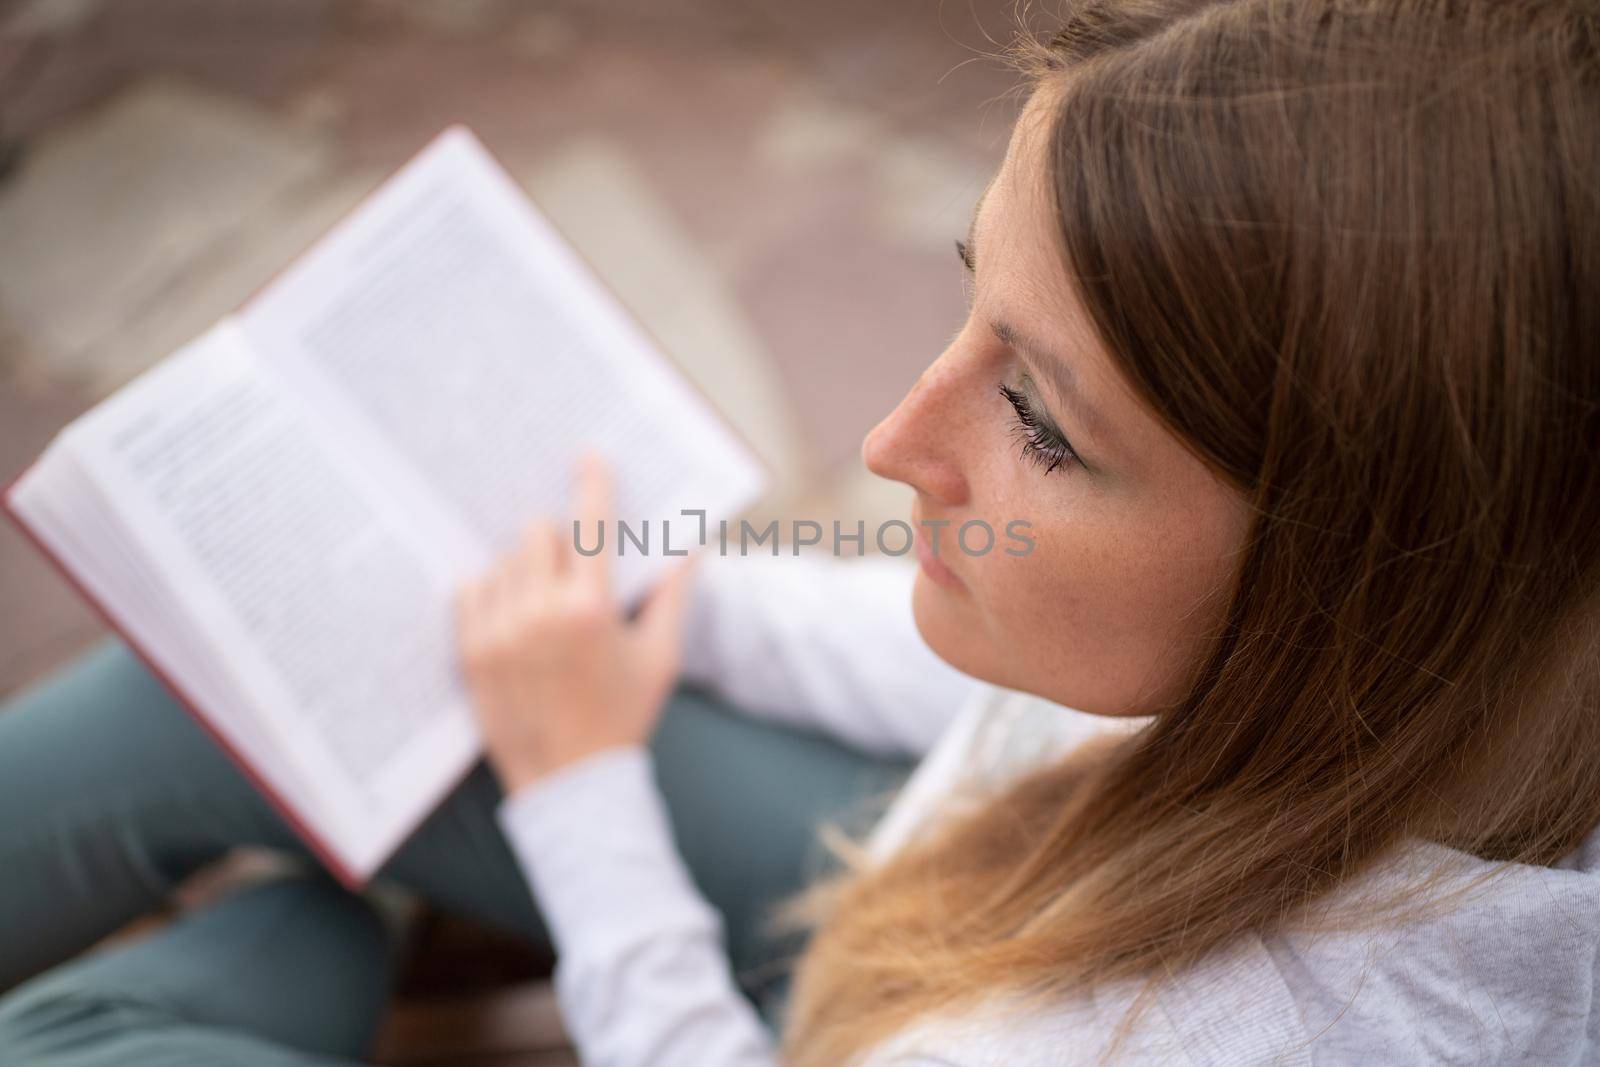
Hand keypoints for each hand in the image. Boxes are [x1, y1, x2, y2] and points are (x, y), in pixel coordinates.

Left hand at [453, 453, 697, 792]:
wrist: (572, 784)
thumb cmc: (625, 716)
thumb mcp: (661, 657)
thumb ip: (674, 595)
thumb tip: (692, 547)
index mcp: (591, 610)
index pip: (592, 525)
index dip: (592, 483)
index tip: (588, 456)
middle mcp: (540, 615)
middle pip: (536, 533)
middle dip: (556, 539)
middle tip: (570, 564)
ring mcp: (498, 633)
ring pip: (502, 561)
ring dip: (523, 568)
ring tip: (542, 600)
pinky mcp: (469, 653)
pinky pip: (470, 592)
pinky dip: (491, 592)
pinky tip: (512, 613)